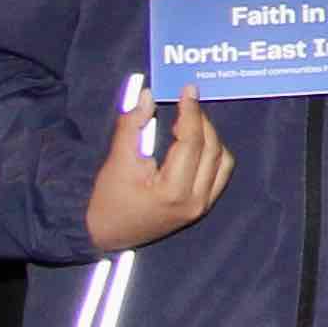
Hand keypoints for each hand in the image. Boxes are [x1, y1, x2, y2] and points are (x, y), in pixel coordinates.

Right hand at [87, 86, 229, 251]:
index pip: (192, 141)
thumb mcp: (117, 161)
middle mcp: (195, 200)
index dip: (191, 112)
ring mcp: (201, 207)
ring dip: (210, 137)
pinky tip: (196, 142)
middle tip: (186, 102)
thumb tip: (148, 96)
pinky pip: (220, 174)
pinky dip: (213, 154)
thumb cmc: (108, 200)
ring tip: (189, 122)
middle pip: (211, 149)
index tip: (188, 90)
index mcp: (174, 190)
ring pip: (222, 161)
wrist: (104, 236)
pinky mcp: (201, 208)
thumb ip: (133, 126)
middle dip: (201, 121)